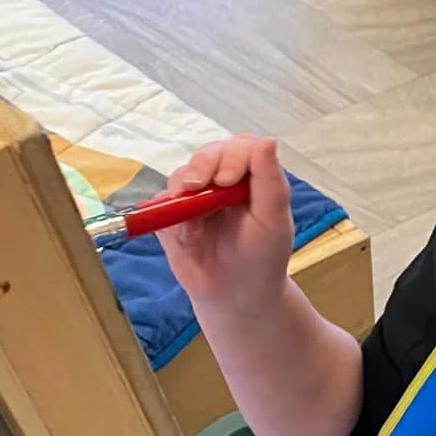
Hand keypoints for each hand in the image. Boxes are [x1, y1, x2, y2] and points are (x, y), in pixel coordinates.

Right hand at [156, 135, 292, 315]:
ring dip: (185, 196)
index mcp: (253, 176)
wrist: (236, 296)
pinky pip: (161, 203)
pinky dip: (168, 216)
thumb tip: (267, 140)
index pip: (240, 147)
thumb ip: (269, 181)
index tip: (228, 181)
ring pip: (181, 176)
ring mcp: (195, 196)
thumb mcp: (274, 221)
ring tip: (197, 228)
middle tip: (197, 188)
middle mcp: (223, 179)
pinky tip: (186, 237)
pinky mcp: (172, 214)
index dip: (231, 157)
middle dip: (201, 167)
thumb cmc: (262, 257)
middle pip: (207, 154)